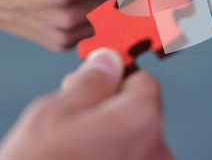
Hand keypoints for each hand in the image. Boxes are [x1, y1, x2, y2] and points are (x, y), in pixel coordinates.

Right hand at [0, 48, 173, 159]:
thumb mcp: (54, 113)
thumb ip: (90, 82)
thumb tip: (108, 60)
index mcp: (141, 118)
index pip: (144, 80)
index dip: (116, 78)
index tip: (95, 83)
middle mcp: (157, 148)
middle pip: (140, 110)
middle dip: (111, 108)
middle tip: (74, 119)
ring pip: (135, 138)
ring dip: (112, 135)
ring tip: (76, 148)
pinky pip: (133, 159)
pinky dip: (115, 156)